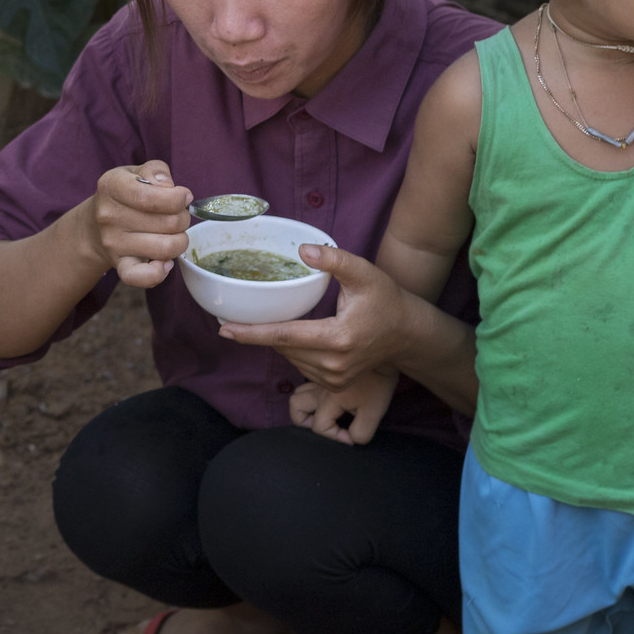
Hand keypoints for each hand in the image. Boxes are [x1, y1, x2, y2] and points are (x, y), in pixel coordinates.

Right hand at [86, 161, 192, 287]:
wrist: (94, 226)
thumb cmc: (123, 196)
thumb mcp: (135, 173)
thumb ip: (155, 170)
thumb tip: (168, 186)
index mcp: (112, 187)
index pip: (150, 196)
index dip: (177, 198)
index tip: (183, 197)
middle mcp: (109, 216)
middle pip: (168, 222)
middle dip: (183, 218)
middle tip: (177, 215)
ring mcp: (113, 243)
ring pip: (166, 248)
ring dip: (180, 241)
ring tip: (173, 234)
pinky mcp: (119, 265)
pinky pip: (142, 277)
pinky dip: (160, 272)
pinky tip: (165, 261)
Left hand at [220, 244, 414, 389]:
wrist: (409, 333)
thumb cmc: (387, 300)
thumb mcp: (364, 273)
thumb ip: (334, 259)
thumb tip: (302, 250)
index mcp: (337, 338)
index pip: (284, 336)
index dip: (252, 333)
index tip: (224, 329)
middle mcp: (334, 364)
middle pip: (283, 347)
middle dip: (258, 333)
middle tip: (232, 319)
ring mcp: (335, 378)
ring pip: (290, 358)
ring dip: (276, 342)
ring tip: (261, 324)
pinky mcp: (336, 384)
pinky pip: (301, 366)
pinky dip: (291, 350)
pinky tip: (290, 335)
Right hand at [289, 368, 397, 444]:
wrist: (381, 352)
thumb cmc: (379, 382)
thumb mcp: (375, 412)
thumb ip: (361, 431)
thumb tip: (352, 439)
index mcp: (329, 400)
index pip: (319, 426)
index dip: (335, 436)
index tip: (351, 436)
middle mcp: (319, 389)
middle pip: (295, 406)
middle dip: (305, 421)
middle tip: (325, 424)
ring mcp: (319, 379)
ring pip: (298, 393)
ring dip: (305, 406)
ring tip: (321, 413)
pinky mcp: (324, 372)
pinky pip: (308, 383)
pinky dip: (312, 393)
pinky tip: (328, 398)